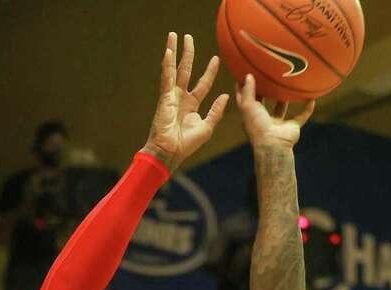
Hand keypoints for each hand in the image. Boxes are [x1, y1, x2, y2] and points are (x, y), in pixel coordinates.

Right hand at [143, 33, 229, 172]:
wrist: (170, 152)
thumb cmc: (186, 144)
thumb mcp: (207, 127)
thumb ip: (216, 111)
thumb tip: (225, 95)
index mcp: (191, 105)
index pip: (202, 84)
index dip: (209, 72)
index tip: (215, 58)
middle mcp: (181, 97)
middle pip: (185, 70)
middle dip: (187, 53)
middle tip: (188, 37)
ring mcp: (171, 96)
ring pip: (174, 69)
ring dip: (174, 52)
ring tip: (173, 36)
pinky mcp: (164, 97)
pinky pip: (166, 78)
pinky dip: (167, 65)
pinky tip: (168, 52)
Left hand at [233, 74, 315, 149]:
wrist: (273, 144)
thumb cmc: (258, 125)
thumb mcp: (248, 105)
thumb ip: (248, 90)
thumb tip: (248, 75)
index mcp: (251, 115)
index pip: (245, 100)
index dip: (244, 88)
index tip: (246, 74)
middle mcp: (263, 119)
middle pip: (262, 104)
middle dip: (264, 92)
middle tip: (267, 76)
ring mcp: (278, 124)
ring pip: (281, 109)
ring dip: (284, 100)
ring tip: (287, 85)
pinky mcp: (291, 128)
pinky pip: (301, 117)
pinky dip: (307, 109)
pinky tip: (312, 98)